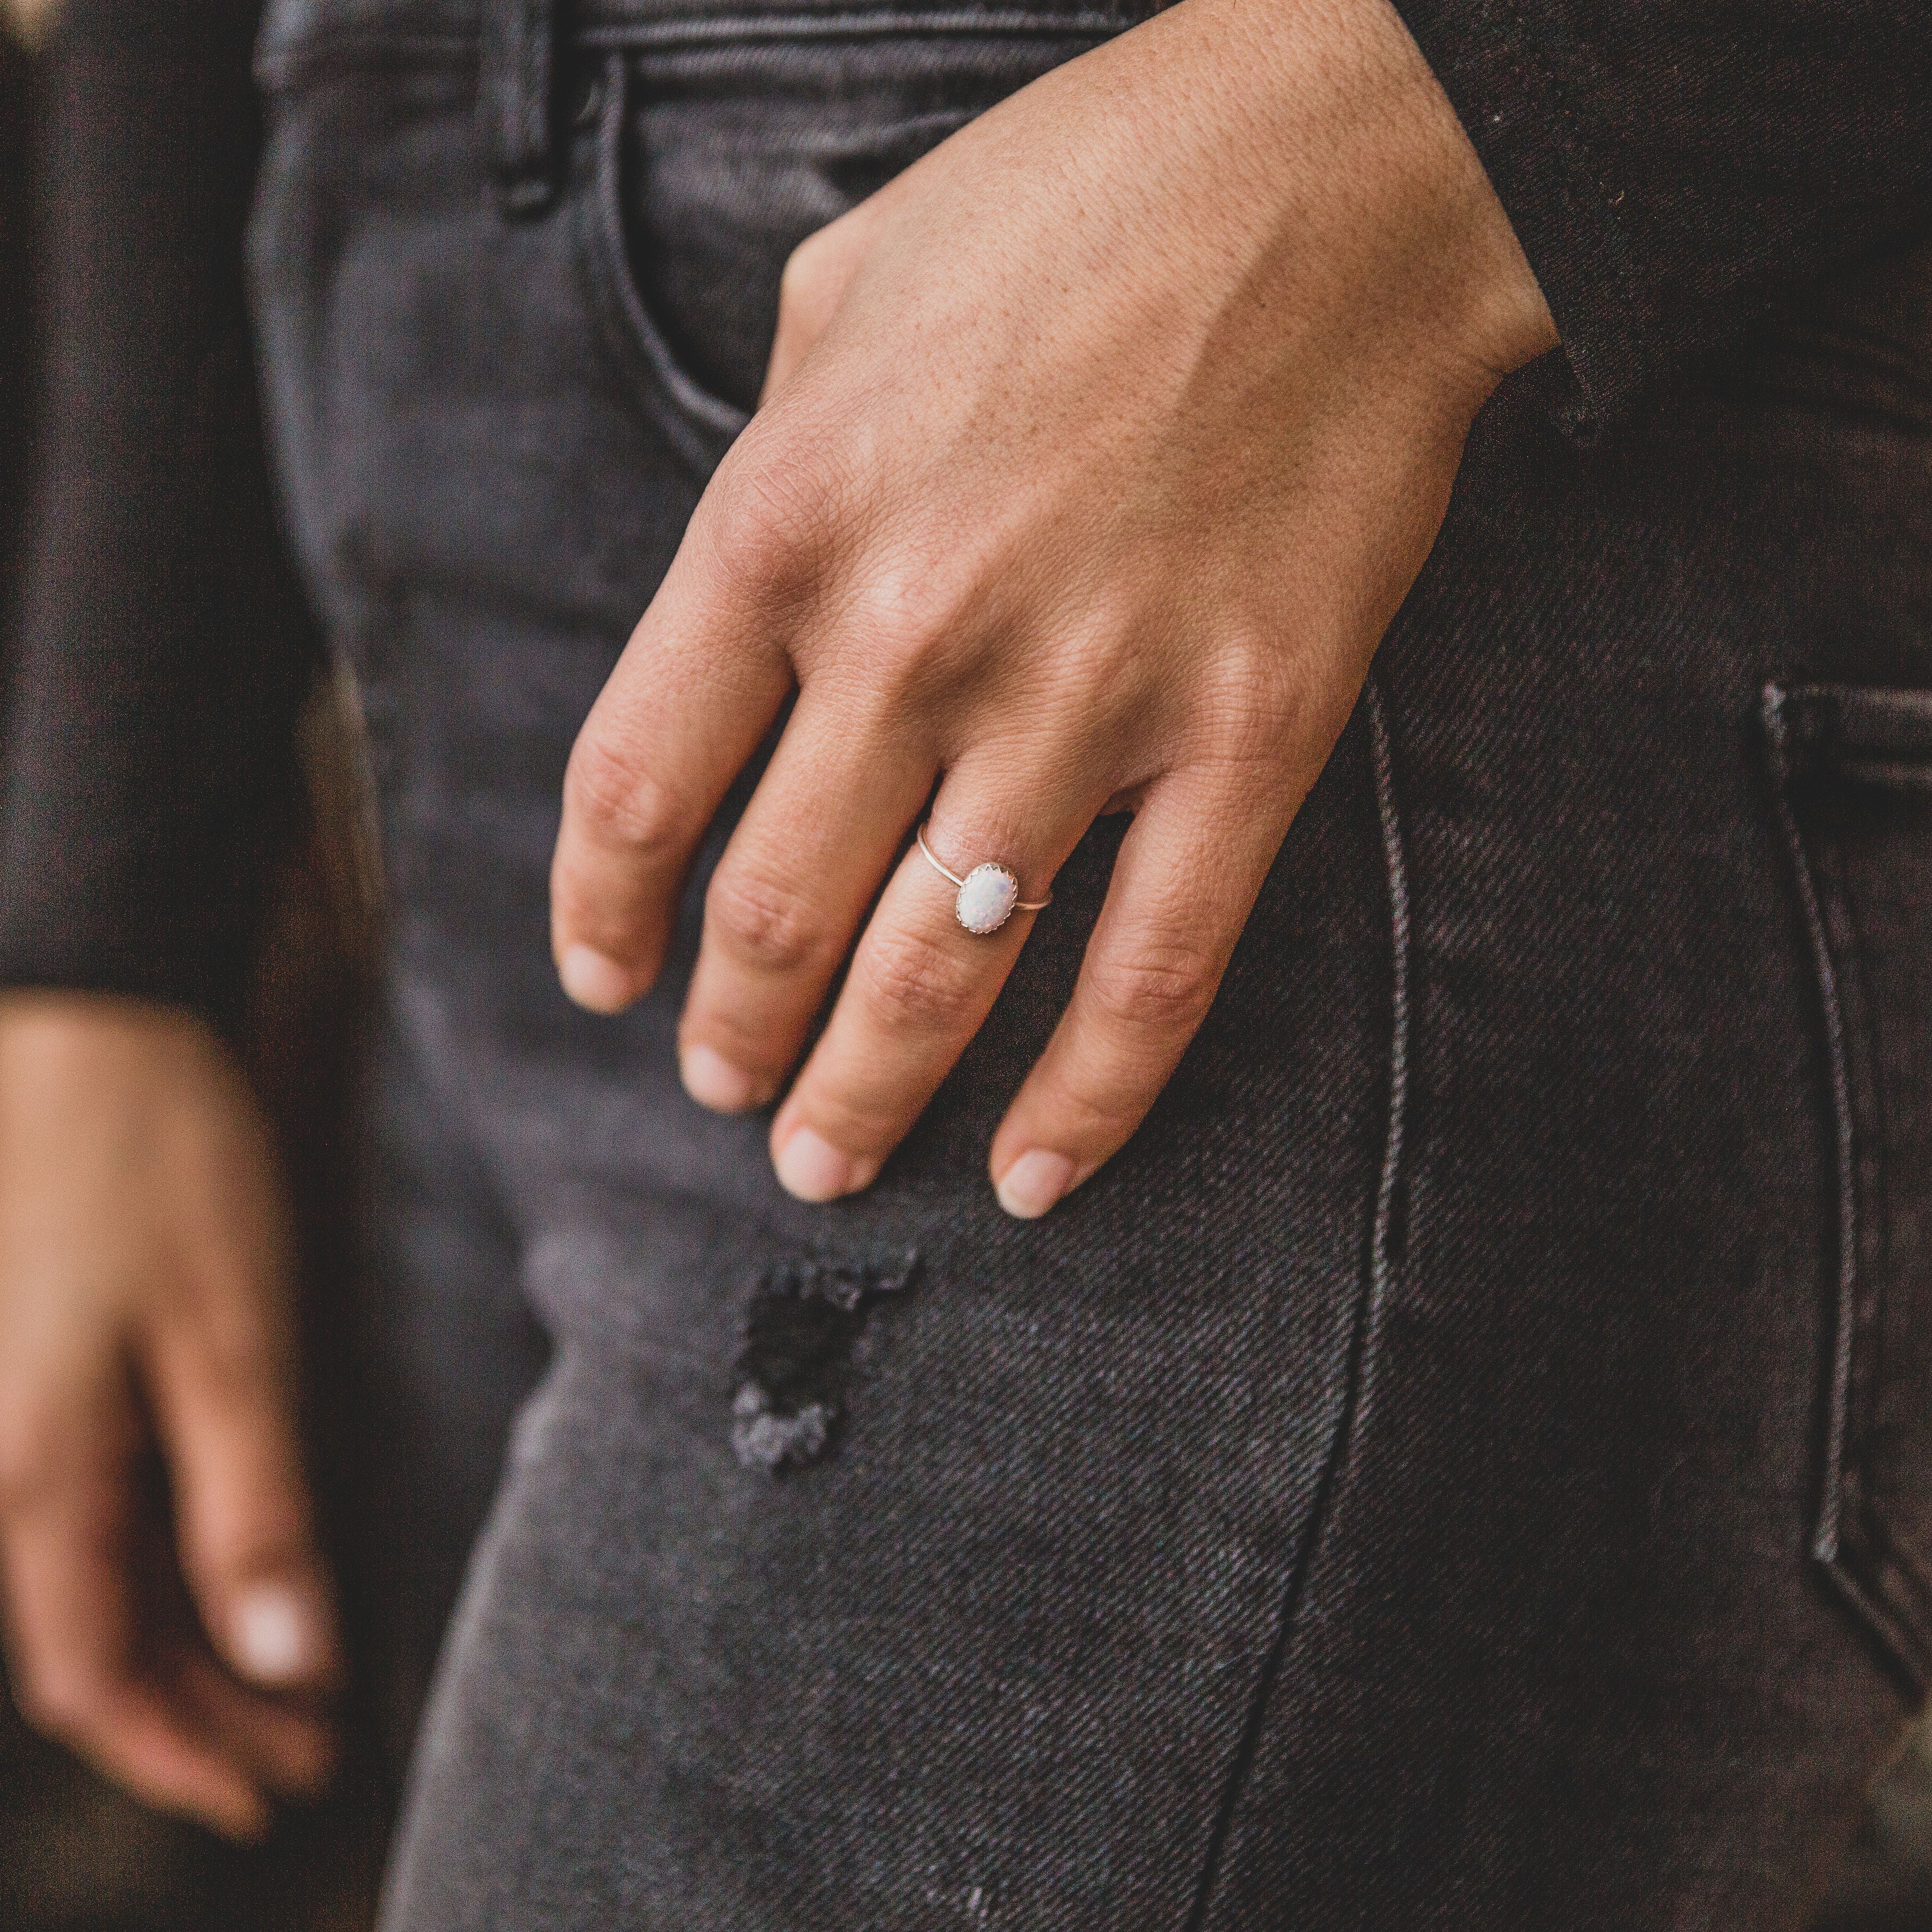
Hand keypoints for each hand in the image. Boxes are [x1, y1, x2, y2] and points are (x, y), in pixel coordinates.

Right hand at [0, 994, 339, 1838]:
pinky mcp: (49, 1381)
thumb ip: (251, 1502)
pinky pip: (91, 1518)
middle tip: (305, 1755)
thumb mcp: (232, 1341)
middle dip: (199, 1716)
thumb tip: (286, 1657)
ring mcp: (19, 1425)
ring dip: (186, 1650)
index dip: (186, 1754)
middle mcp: (6, 1470)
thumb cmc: (165, 1173)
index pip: (97, 1678)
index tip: (277, 1792)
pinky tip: (228, 1579)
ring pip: (90, 1589)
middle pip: (90, 1648)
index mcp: (41, 1478)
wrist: (93, 1038)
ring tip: (287, 1692)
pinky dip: (166, 1571)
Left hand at [550, 0, 1555, 1214]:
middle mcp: (913, 634)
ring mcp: (1087, 700)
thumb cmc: (1079, 201)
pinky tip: (1034, 1174)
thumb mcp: (844, 297)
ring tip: (826, 1164)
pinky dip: (1090, 1100)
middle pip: (777, 914)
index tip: (607, 983)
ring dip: (865, 1094)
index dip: (604, 914)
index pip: (639, 785)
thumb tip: (747, 612)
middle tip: (728, 1095)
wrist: (1343, 173)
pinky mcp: (1246, 736)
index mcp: (783, 519)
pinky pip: (1153, 971)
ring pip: (943, 973)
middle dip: (734, 1037)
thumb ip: (771, 474)